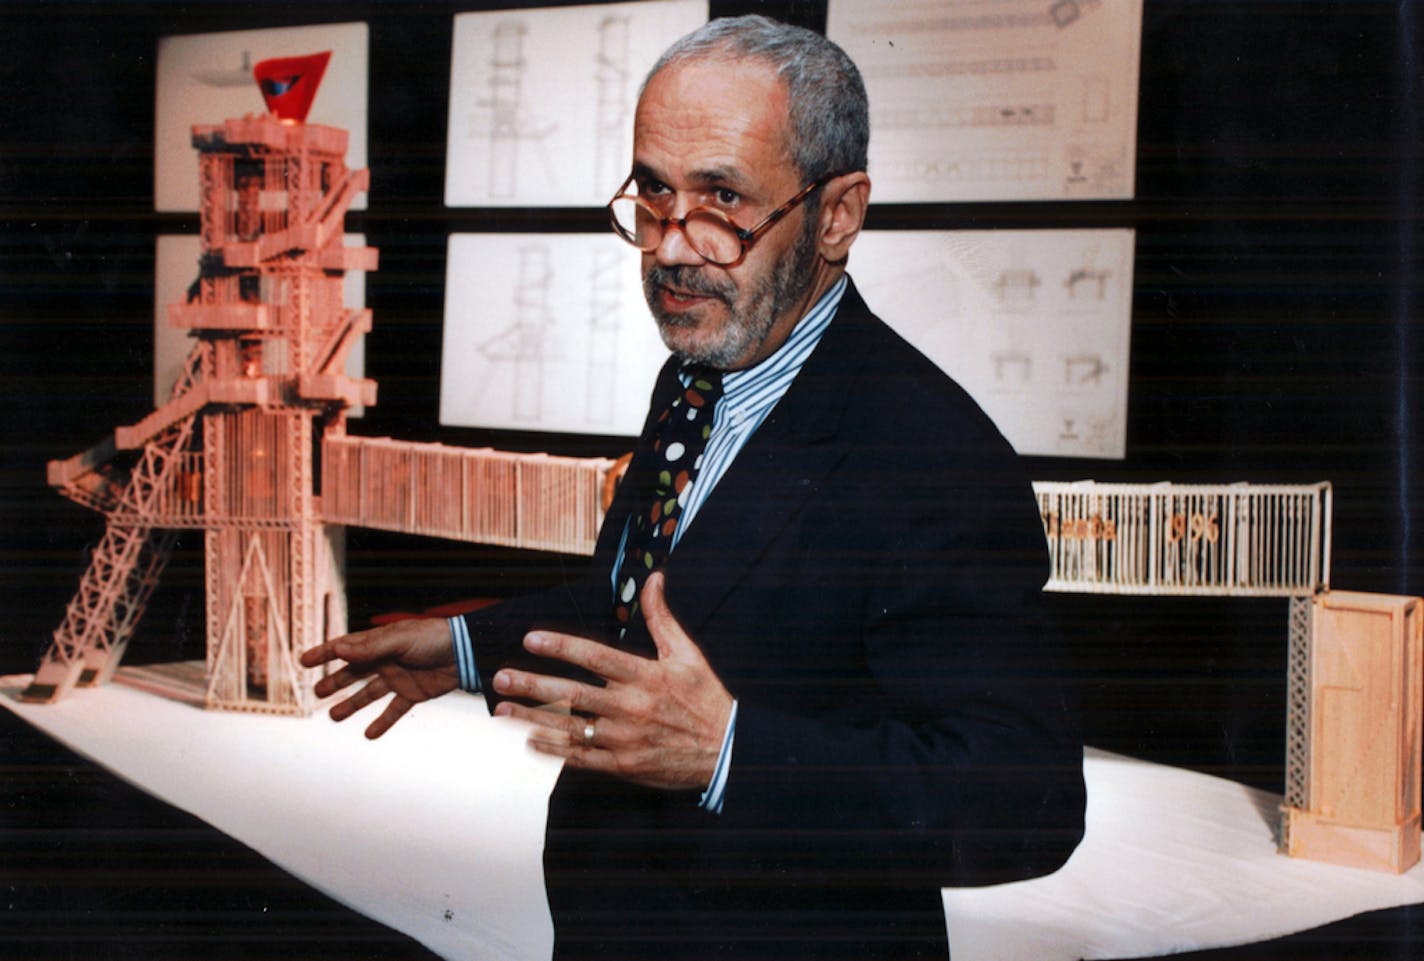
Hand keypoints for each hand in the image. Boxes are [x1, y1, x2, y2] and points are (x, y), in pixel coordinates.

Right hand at [300, 617, 458, 738]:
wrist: (466, 652)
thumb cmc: (434, 638)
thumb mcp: (399, 641)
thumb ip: (370, 648)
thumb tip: (339, 649)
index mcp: (380, 642)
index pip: (346, 647)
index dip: (325, 653)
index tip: (304, 661)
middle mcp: (386, 660)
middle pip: (354, 672)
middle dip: (335, 681)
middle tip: (317, 693)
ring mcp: (399, 677)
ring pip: (369, 693)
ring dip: (352, 704)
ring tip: (333, 716)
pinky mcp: (413, 693)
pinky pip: (394, 710)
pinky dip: (382, 722)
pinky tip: (369, 735)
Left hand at [490, 572, 733, 790]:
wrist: (726, 752)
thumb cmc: (706, 699)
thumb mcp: (688, 654)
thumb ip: (662, 617)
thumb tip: (654, 577)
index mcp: (645, 677)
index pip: (595, 657)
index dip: (561, 646)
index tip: (531, 639)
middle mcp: (631, 708)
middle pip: (573, 694)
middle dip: (533, 684)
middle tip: (500, 675)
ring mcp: (624, 740)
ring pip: (570, 728)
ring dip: (533, 718)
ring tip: (503, 708)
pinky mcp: (623, 766)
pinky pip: (581, 759)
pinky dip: (554, 752)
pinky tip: (530, 742)